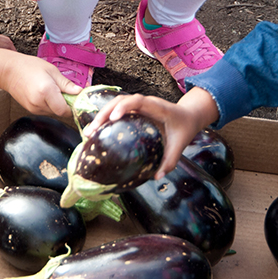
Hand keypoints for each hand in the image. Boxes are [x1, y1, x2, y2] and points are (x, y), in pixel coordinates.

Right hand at [1, 53, 81, 116]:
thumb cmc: (30, 67)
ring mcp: (33, 108)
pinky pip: (45, 111)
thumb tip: (79, 92)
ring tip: (52, 90)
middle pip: (60, 112)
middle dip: (65, 104)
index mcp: (46, 91)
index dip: (72, 106)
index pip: (65, 110)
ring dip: (57, 104)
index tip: (75, 98)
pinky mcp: (30, 110)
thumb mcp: (52, 71)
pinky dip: (49, 105)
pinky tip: (45, 93)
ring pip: (53, 112)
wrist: (9, 71)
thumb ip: (66, 84)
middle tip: (64, 91)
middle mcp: (39, 103)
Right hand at [87, 88, 219, 176]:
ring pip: (115, 104)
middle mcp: (145, 103)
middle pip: (120, 100)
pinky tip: (96, 132)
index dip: (124, 107)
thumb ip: (170, 161)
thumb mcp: (180, 145)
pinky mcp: (134, 110)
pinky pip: (117, 110)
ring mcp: (139, 105)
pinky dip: (105, 119)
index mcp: (157, 107)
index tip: (113, 117)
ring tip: (89, 133)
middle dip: (104, 113)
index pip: (138, 101)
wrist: (188, 116)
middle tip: (92, 131)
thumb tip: (157, 178)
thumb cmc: (184, 129)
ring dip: (101, 116)